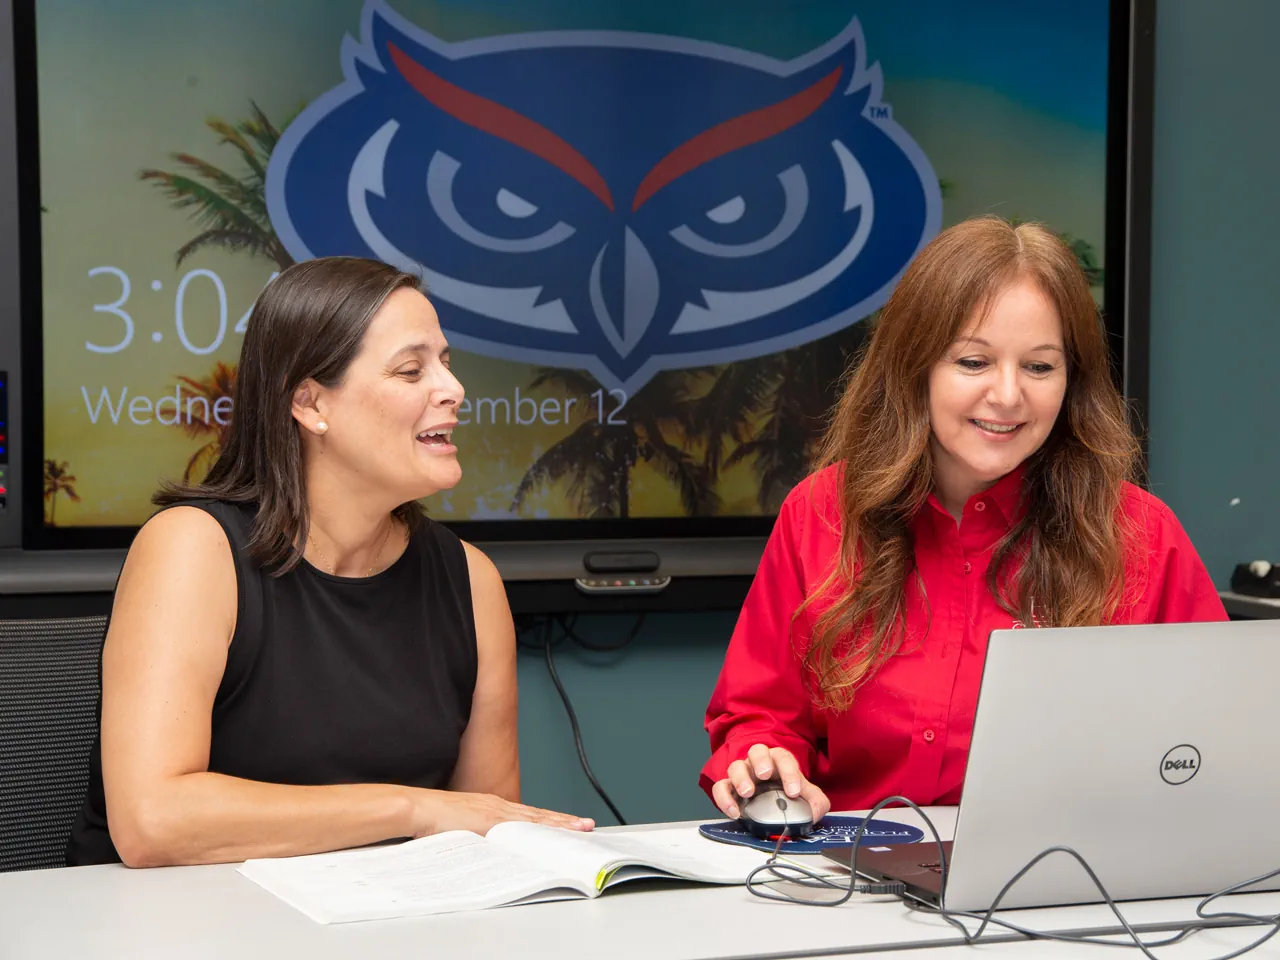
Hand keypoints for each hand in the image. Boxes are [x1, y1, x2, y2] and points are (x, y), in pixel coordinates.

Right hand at [410, 788, 594, 837]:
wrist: (417, 808)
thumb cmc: (432, 820)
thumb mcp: (462, 827)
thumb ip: (479, 834)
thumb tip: (489, 847)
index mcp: (492, 807)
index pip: (529, 815)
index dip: (550, 819)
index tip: (569, 822)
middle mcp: (498, 805)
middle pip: (538, 815)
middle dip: (563, 821)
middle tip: (587, 825)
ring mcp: (495, 811)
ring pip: (535, 819)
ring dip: (558, 824)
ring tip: (580, 828)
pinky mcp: (489, 820)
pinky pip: (520, 827)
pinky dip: (538, 831)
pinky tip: (551, 836)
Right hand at [710, 744, 830, 821]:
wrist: (774, 801)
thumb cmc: (788, 793)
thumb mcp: (808, 796)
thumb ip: (817, 802)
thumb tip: (814, 814)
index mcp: (778, 761)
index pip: (783, 758)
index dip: (789, 773)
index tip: (794, 792)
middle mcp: (758, 764)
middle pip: (756, 751)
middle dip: (761, 761)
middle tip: (764, 774)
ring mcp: (742, 775)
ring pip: (735, 766)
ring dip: (740, 778)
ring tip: (747, 792)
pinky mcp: (728, 789)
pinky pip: (720, 788)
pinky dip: (724, 798)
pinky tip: (734, 812)